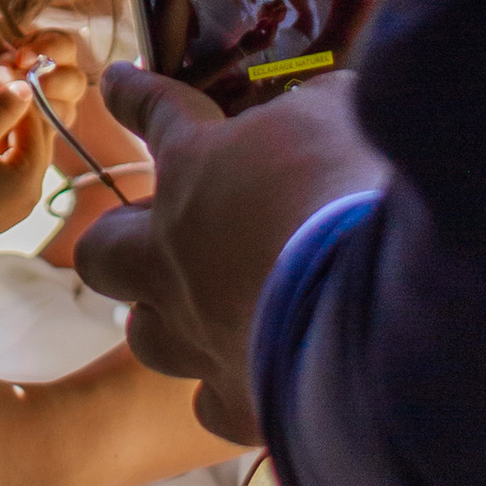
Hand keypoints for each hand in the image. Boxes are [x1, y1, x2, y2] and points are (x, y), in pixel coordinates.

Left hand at [0, 28, 91, 133]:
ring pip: (63, 113)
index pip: (64, 46)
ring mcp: (50, 112)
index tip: (20, 58)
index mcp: (44, 51)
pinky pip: (42, 138)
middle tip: (20, 89)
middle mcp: (55, 82)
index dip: (49, 50)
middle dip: (51, 84)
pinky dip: (17, 131)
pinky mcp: (38, 139)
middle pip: (75, 82)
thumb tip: (11, 61)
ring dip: (31, 110)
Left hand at [74, 63, 378, 444]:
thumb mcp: (343, 111)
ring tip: (197, 310)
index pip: (153, 114)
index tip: (117, 84)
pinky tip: (254, 379)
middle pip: (103, 250)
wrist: (382, 303)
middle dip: (118, 239)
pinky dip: (227, 388)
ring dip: (164, 318)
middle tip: (151, 232)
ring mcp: (197, 331)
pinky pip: (211, 402)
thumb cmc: (356, 184)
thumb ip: (320, 108)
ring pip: (145, 335)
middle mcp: (175, 253)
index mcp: (198, 166)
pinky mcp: (237, 397)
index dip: (133, 95)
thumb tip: (326, 106)